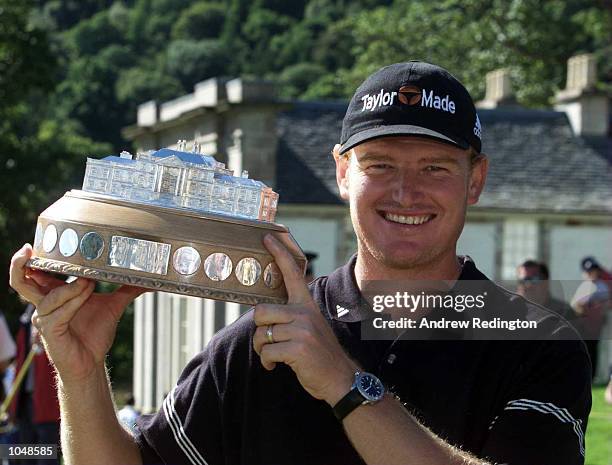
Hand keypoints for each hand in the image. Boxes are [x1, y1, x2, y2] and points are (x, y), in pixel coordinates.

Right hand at [9, 243, 147, 383]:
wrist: (92, 362)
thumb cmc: (95, 334)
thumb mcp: (113, 306)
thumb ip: (126, 290)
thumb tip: (147, 279)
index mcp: (55, 294)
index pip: (35, 273)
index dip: (32, 258)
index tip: (36, 243)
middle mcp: (45, 304)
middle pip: (20, 281)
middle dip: (21, 264)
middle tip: (29, 250)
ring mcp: (45, 318)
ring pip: (49, 296)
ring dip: (71, 288)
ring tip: (90, 283)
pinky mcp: (50, 331)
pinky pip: (58, 313)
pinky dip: (73, 302)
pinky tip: (86, 296)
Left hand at [253, 234, 357, 405]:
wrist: (340, 378)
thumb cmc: (319, 354)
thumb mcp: (311, 326)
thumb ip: (293, 315)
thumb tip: (263, 313)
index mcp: (307, 305)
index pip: (293, 273)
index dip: (279, 253)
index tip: (268, 237)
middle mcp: (304, 313)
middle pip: (261, 311)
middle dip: (259, 330)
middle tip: (268, 341)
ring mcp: (302, 330)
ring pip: (261, 334)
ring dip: (262, 349)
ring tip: (274, 355)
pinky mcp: (297, 348)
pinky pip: (266, 352)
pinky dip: (267, 362)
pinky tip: (276, 366)